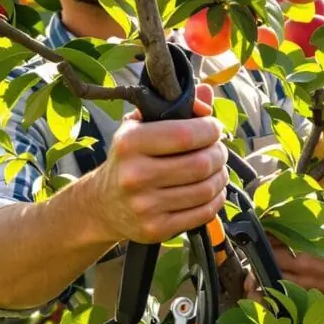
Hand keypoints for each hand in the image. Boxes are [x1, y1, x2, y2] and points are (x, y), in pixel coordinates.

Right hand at [90, 84, 227, 244]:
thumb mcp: (140, 127)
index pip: (185, 134)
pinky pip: (202, 213)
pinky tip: (212, 190)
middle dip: (219, 153)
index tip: (214, 128)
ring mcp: (146, 206)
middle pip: (200, 163)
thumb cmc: (128, 160)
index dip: (210, 129)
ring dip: (221, 176)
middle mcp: (135, 176)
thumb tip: (207, 95)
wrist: (103, 205)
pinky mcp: (156, 229)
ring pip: (205, 189)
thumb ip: (175, 108)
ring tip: (216, 168)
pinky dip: (216, 199)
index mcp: (130, 144)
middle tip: (218, 149)